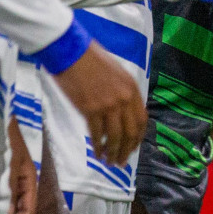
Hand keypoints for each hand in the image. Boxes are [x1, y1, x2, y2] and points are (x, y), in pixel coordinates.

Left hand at [6, 120, 37, 213]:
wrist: (4, 124)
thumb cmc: (10, 142)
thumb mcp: (11, 165)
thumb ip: (10, 188)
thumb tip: (8, 213)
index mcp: (30, 180)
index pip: (30, 208)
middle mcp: (25, 182)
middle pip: (24, 207)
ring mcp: (17, 179)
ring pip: (16, 202)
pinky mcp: (7, 176)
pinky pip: (8, 195)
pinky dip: (3, 205)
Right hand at [51, 43, 144, 166]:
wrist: (71, 51)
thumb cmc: (91, 59)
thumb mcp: (116, 72)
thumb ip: (122, 92)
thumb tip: (122, 114)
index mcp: (132, 89)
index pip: (141, 121)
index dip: (137, 138)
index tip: (132, 148)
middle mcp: (123, 99)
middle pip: (130, 133)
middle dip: (126, 150)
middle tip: (120, 162)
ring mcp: (108, 105)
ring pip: (114, 137)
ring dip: (112, 153)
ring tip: (109, 162)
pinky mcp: (90, 109)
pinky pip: (97, 135)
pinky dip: (97, 147)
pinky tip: (96, 154)